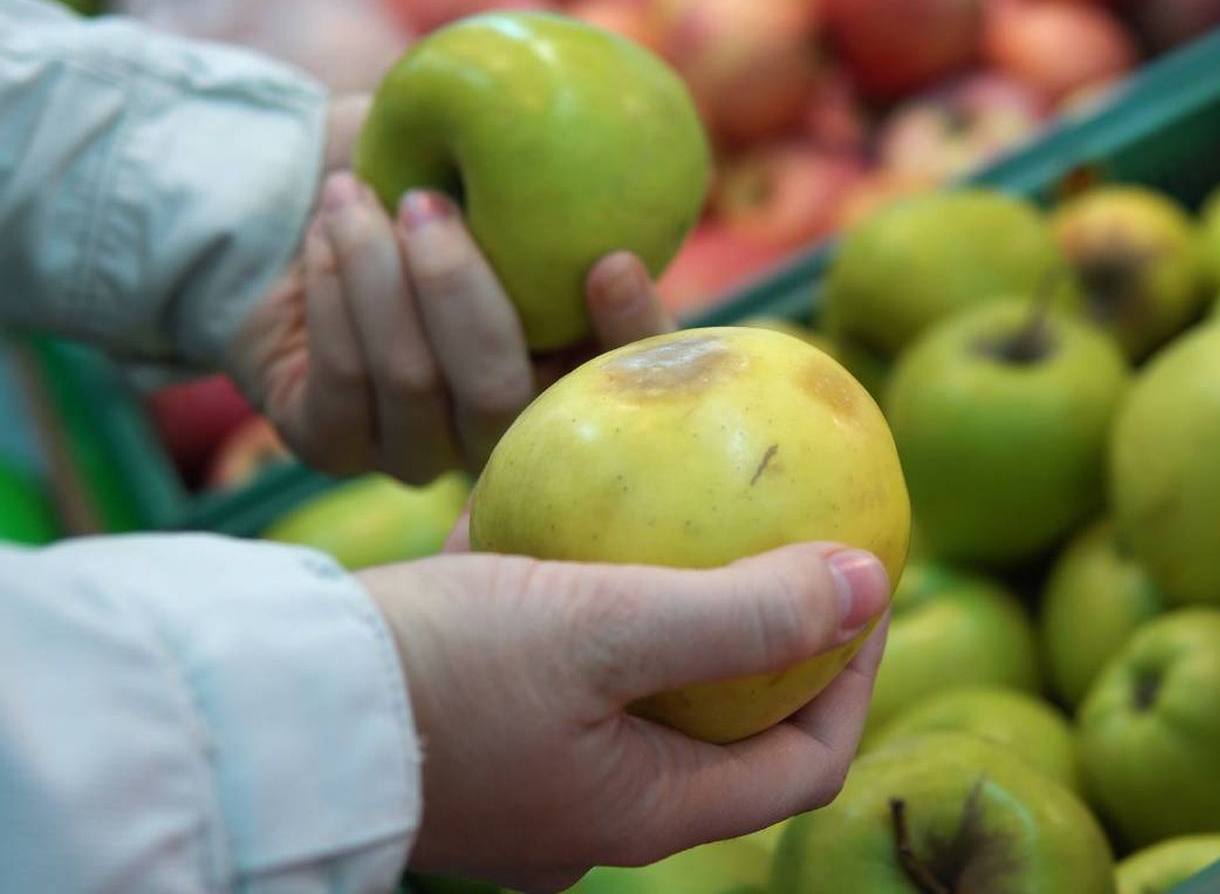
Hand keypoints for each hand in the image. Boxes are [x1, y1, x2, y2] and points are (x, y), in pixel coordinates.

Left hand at [230, 97, 675, 483]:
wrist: (308, 214)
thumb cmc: (423, 182)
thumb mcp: (492, 169)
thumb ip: (552, 181)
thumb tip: (611, 160)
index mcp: (568, 368)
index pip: (628, 377)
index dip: (633, 333)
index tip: (613, 264)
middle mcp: (503, 430)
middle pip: (499, 394)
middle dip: (456, 288)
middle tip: (423, 201)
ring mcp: (421, 451)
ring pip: (412, 380)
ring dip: (375, 273)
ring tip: (353, 194)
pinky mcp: (338, 448)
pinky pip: (343, 380)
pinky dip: (332, 294)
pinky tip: (324, 234)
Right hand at [359, 544, 892, 892]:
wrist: (260, 701)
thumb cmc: (440, 675)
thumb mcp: (604, 630)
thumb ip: (746, 614)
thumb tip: (873, 581)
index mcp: (645, 809)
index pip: (801, 762)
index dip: (853, 678)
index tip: (867, 584)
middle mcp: (592, 803)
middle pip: (722, 721)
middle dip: (764, 633)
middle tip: (788, 542)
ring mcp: (526, 766)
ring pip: (631, 677)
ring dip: (665, 599)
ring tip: (686, 508)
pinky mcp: (468, 718)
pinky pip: (549, 649)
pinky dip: (573, 586)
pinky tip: (564, 497)